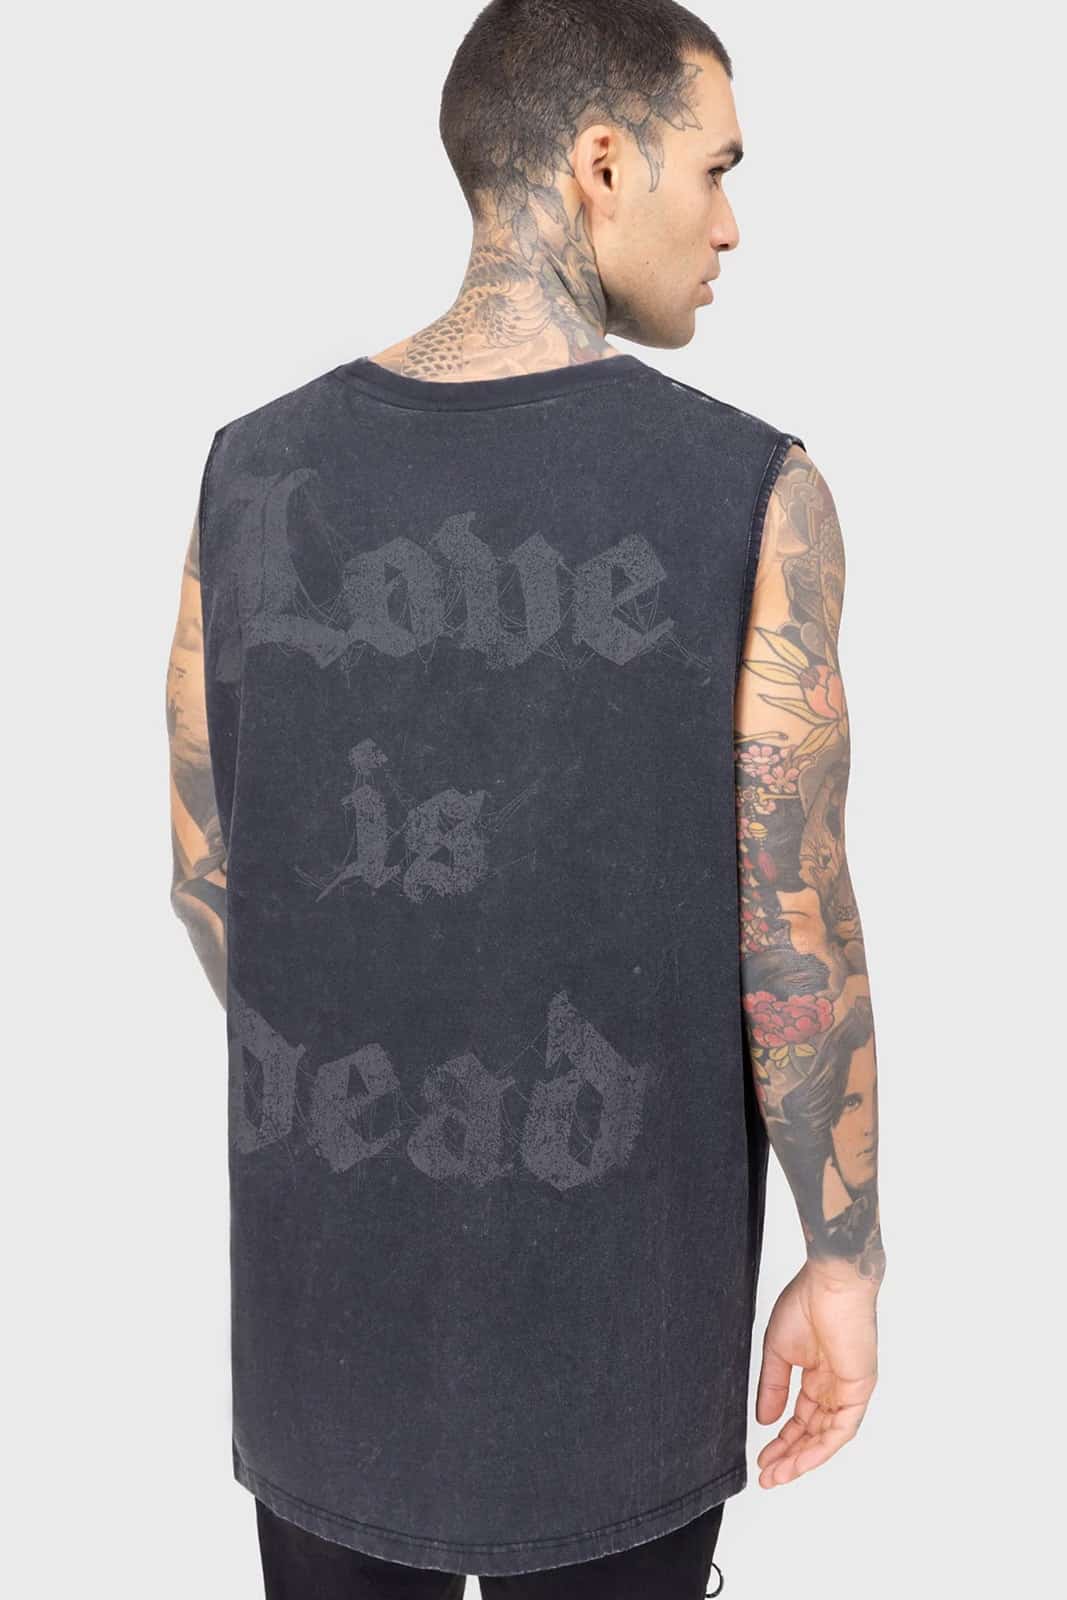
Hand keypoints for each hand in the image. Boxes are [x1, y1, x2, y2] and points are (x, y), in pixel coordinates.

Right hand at [754, 1258, 879, 1486]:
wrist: (829, 1282)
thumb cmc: (806, 1302)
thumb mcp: (778, 1350)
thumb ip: (773, 1386)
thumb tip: (765, 1420)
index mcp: (817, 1374)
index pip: (801, 1418)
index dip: (781, 1440)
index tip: (762, 1458)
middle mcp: (834, 1386)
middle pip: (813, 1432)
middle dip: (789, 1456)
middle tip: (768, 1475)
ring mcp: (849, 1389)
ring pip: (827, 1436)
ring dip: (803, 1458)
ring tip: (778, 1475)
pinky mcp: (859, 1389)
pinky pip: (842, 1428)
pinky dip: (822, 1447)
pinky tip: (802, 1460)